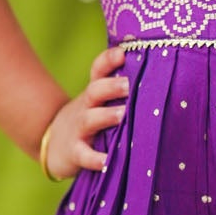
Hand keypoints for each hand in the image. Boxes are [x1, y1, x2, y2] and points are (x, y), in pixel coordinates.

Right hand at [39, 45, 128, 177]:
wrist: (54, 144)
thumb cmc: (91, 119)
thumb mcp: (100, 102)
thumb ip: (121, 92)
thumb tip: (161, 77)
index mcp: (95, 93)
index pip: (98, 70)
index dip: (108, 60)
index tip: (123, 53)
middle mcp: (86, 107)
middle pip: (95, 91)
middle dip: (111, 86)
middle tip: (129, 85)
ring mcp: (79, 129)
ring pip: (90, 119)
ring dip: (106, 116)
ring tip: (122, 115)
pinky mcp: (75, 152)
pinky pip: (84, 155)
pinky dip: (95, 159)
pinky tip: (107, 162)